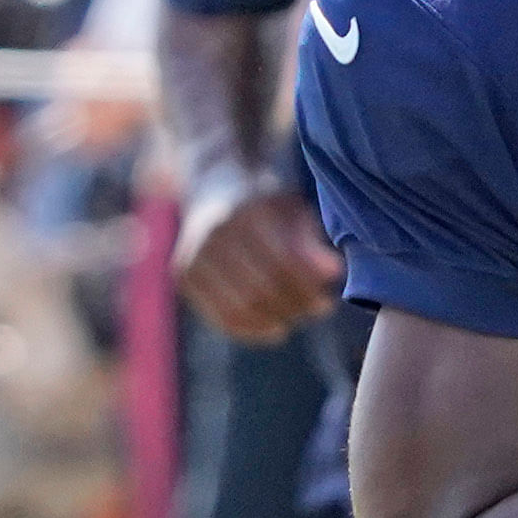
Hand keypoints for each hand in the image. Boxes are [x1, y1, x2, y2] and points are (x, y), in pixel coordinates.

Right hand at [174, 173, 342, 341]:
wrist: (214, 188)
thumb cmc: (267, 206)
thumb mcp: (294, 214)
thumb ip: (311, 244)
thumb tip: (333, 273)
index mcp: (247, 209)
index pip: (283, 262)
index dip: (308, 288)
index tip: (327, 301)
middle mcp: (215, 230)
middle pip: (262, 287)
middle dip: (296, 306)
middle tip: (317, 310)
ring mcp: (194, 253)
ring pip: (241, 306)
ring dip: (276, 320)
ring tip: (295, 317)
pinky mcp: (184, 273)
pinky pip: (221, 315)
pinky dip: (251, 330)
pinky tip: (274, 328)